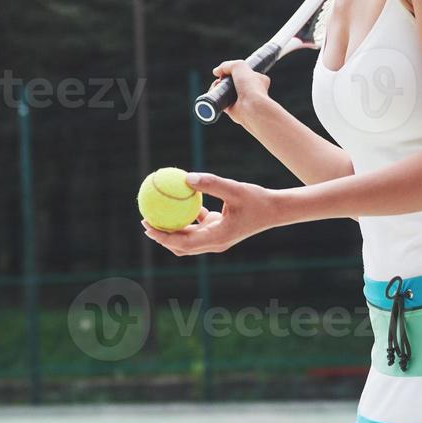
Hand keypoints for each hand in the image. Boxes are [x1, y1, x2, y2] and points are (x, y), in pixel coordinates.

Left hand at [141, 172, 278, 255]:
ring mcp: (217, 236)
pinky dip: (187, 216)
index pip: (183, 243)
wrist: (276, 209)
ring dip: (172, 228)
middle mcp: (214, 242)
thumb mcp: (234, 189)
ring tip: (156, 213)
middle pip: (181, 245)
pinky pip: (198, 224)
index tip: (147, 226)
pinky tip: (179, 200)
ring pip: (188, 237)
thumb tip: (186, 177)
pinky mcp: (220, 228)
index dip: (162, 237)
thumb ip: (211, 183)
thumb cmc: (257, 200)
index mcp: (216, 238)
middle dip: (161, 236)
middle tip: (145, 221)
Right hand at [208, 60, 272, 127]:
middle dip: (223, 79)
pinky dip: (215, 97)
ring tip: (216, 84)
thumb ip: (227, 65)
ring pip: (225, 91)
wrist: (251, 107)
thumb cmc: (251, 86)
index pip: (245, 72)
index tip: (226, 71)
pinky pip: (221, 101)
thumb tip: (216, 71)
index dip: (234, 70)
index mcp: (257, 79)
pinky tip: (214, 92)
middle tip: (220, 78)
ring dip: (218, 87)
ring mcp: (241, 100)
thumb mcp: (239, 66)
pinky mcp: (232, 109)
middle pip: (232, 82)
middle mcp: (250, 90)